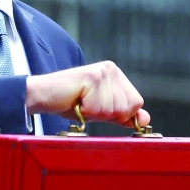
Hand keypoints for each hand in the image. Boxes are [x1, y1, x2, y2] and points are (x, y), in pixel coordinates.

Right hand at [25, 61, 149, 127]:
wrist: (43, 96)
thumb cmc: (69, 103)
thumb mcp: (100, 111)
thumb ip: (122, 115)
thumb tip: (146, 119)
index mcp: (117, 75)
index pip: (136, 103)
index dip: (118, 114)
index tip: (97, 108)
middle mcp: (112, 70)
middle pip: (127, 107)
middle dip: (106, 114)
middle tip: (86, 105)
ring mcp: (103, 72)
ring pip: (113, 110)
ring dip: (94, 114)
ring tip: (80, 103)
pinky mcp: (93, 77)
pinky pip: (99, 108)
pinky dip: (85, 112)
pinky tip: (75, 100)